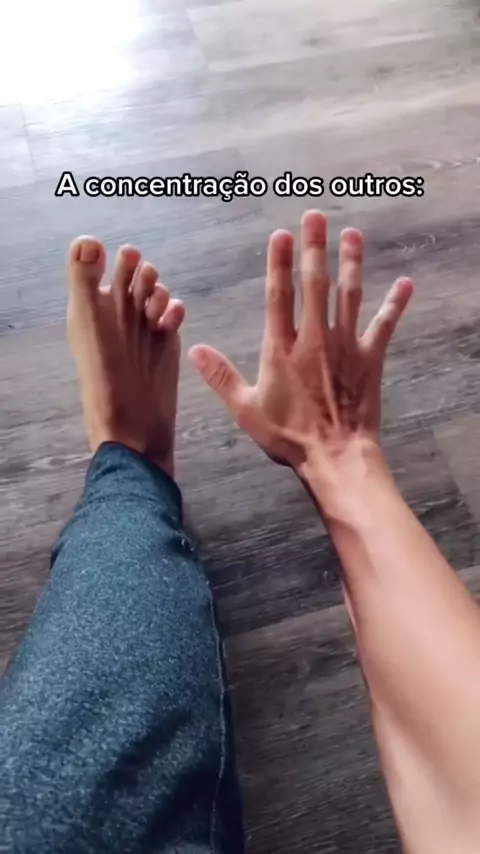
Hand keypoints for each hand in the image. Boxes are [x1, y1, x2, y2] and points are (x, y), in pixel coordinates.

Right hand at [189, 210, 412, 474]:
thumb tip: (194, 348)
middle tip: (316, 217)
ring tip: (352, 234)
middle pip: (314, 284)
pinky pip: (384, 325)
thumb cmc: (289, 437)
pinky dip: (395, 304)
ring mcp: (345, 346)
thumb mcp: (246, 409)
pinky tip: (405, 283)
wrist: (335, 455)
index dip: (279, 263)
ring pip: (348, 295)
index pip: (278, 295)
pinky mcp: (369, 359)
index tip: (281, 235)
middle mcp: (314, 338)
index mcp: (281, 349)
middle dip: (315, 248)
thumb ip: (221, 375)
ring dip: (350, 262)